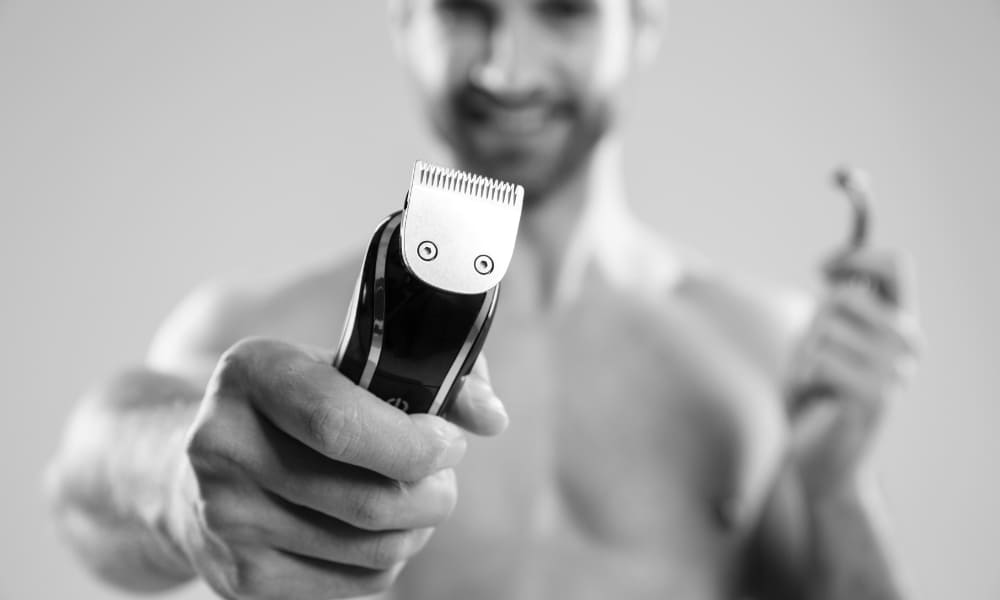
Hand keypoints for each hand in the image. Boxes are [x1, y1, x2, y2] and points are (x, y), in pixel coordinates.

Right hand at [171, 337, 505, 598]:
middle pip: (367, 500)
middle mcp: (223, 447)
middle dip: (434, 494)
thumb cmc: (294, 408)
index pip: (339, 422)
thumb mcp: (343, 366)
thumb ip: (427, 374)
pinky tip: (378, 530)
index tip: (450, 444)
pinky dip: (389, 560)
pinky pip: (356, 584)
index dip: (414, 443)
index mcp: (251, 374)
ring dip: (419, 528)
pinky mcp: (242, 578)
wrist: (192, 472)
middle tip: (443, 477)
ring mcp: (228, 520)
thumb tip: (493, 417)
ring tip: (418, 500)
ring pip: (371, 549)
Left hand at [786, 249, 922, 496]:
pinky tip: (815, 396)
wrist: (815, 458)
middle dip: (813, 321)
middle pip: (845, 296)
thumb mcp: (821, 338)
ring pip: (825, 329)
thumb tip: (834, 266)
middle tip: (814, 355)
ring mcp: (897, 371)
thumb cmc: (815, 394)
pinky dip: (803, 376)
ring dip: (804, 355)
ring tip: (816, 382)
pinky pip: (821, 361)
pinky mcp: (877, 397)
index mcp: (900, 324)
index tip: (823, 269)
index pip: (897, 266)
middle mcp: (908, 345)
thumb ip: (835, 305)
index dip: (857, 257)